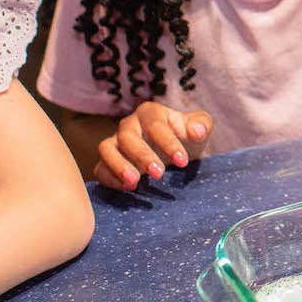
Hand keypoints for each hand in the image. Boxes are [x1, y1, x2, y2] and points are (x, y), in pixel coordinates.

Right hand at [94, 101, 213, 190]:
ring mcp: (115, 142)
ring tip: (134, 182)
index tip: (183, 161)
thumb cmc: (185, 134)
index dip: (168, 143)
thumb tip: (197, 131)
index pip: (155, 125)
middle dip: (142, 155)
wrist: (174, 148)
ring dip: (118, 165)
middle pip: (128, 136)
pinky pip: (100, 168)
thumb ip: (201, 124)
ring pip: (106, 149)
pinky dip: (109, 178)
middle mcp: (129, 125)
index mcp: (150, 113)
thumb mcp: (199, 127)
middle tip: (159, 174)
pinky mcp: (108, 162)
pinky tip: (128, 188)